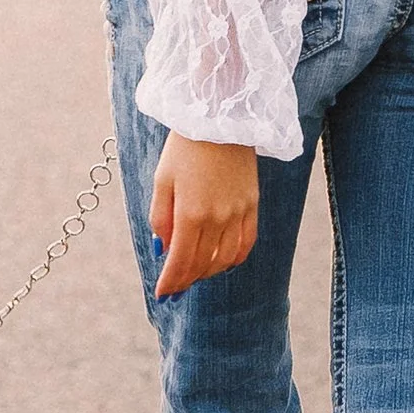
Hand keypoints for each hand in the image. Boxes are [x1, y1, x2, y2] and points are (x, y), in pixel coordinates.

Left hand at [151, 135, 258, 298]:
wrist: (220, 118)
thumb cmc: (185, 147)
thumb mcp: (162, 180)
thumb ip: (160, 218)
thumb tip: (163, 249)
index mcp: (190, 213)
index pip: (181, 262)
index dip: (171, 282)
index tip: (162, 294)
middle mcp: (217, 218)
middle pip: (202, 264)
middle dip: (186, 280)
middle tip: (175, 287)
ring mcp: (238, 213)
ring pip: (225, 259)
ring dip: (207, 272)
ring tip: (194, 273)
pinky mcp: (252, 205)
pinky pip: (246, 244)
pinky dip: (232, 259)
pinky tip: (221, 261)